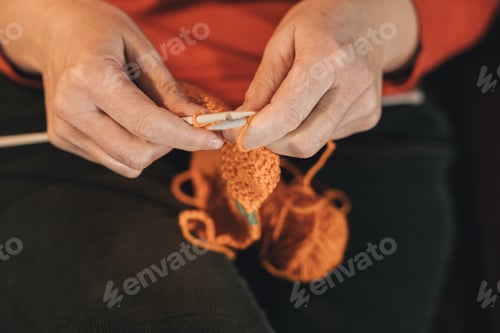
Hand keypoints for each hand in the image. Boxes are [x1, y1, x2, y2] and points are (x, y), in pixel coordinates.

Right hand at [1, 0, 222, 176]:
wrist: (55, 32)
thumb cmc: (100, 31)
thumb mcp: (142, 48)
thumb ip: (169, 90)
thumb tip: (197, 120)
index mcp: (90, 77)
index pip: (147, 124)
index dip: (186, 137)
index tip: (213, 140)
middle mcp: (72, 108)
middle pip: (137, 154)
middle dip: (170, 145)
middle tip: (184, 124)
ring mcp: (64, 128)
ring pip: (126, 164)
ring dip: (152, 149)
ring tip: (151, 116)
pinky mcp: (63, 139)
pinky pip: (113, 160)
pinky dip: (133, 148)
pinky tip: (129, 122)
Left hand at [225, 0, 417, 156]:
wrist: (370, 22)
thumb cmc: (321, 24)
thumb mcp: (282, 41)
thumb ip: (262, 84)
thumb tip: (242, 121)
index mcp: (327, 59)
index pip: (287, 114)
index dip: (255, 132)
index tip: (233, 135)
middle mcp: (353, 85)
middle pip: (303, 142)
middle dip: (271, 141)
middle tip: (255, 127)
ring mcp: (365, 104)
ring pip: (313, 142)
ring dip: (290, 134)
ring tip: (290, 104)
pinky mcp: (369, 117)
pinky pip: (327, 137)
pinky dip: (309, 127)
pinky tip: (314, 102)